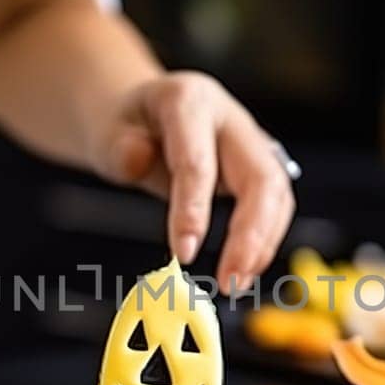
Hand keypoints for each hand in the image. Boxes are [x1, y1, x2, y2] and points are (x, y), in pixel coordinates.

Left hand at [93, 72, 295, 292]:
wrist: (143, 117)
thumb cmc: (126, 127)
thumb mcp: (107, 130)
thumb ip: (119, 149)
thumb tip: (137, 163)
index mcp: (190, 102)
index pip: (198, 161)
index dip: (193, 210)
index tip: (183, 254)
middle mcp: (230, 119)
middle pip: (260, 177)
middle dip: (251, 234)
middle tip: (230, 281)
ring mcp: (251, 142)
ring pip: (277, 194)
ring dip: (262, 244)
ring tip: (235, 283)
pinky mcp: (259, 167)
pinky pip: (274, 206)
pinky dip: (262, 242)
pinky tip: (243, 269)